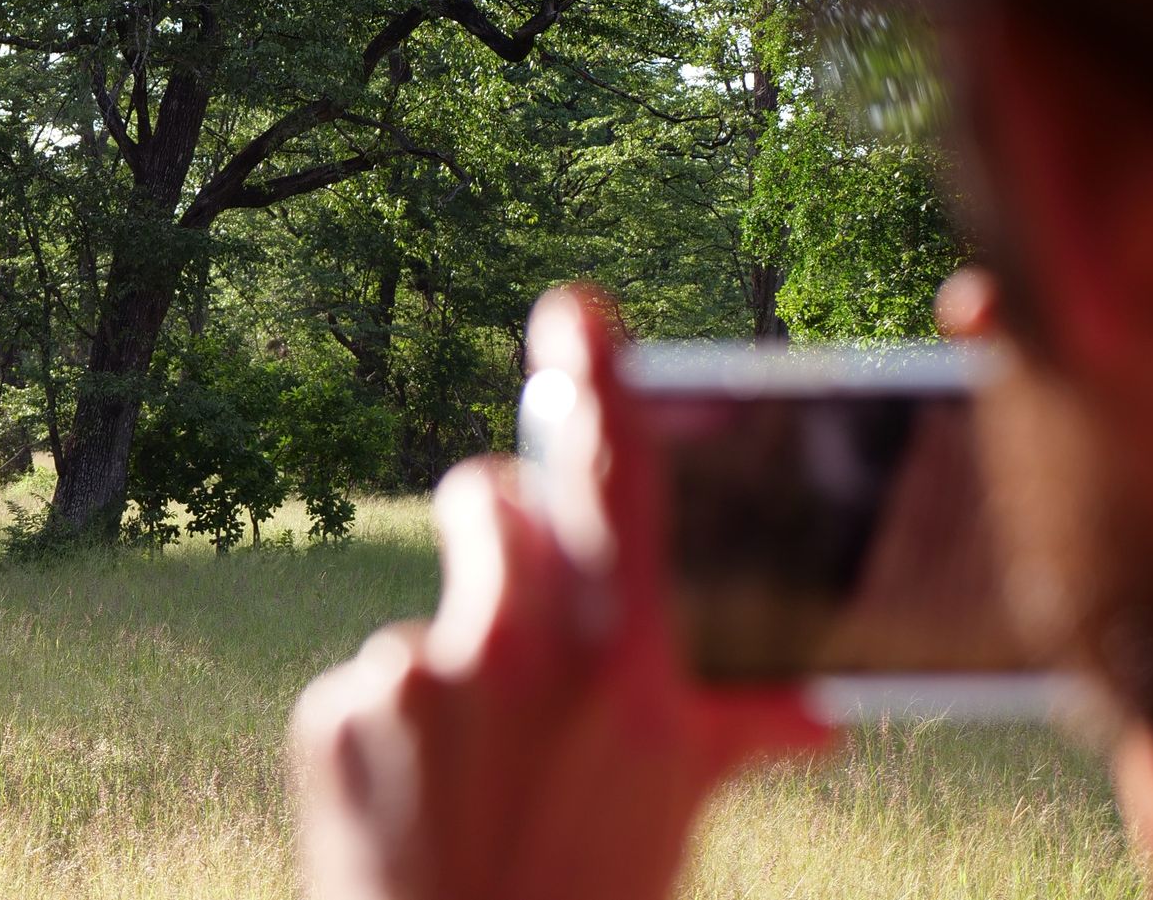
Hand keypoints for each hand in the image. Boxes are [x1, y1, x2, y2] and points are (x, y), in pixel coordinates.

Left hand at [289, 286, 827, 899]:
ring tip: (472, 745)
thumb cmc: (584, 899)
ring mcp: (415, 676)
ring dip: (453, 649)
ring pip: (433, 604)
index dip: (598, 382)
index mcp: (628, 670)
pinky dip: (394, 717)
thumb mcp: (672, 813)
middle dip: (502, 517)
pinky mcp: (338, 712)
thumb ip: (727, 732)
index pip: (617, 482)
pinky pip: (370, 673)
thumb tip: (814, 711)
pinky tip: (416, 791)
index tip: (573, 311)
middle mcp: (519, 654)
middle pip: (488, 497)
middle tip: (514, 582)